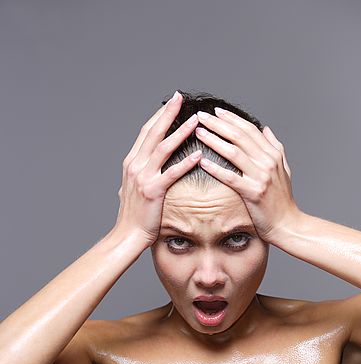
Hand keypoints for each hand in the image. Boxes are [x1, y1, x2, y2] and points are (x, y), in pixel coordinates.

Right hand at [113, 91, 201, 247]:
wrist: (128, 234)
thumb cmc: (135, 214)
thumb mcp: (134, 188)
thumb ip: (141, 173)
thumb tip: (148, 164)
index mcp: (131, 162)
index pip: (146, 132)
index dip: (159, 116)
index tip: (172, 103)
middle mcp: (135, 165)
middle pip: (153, 133)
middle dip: (168, 114)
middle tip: (181, 98)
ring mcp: (143, 177)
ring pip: (163, 149)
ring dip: (180, 132)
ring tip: (196, 121)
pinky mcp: (153, 191)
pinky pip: (171, 173)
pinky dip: (185, 162)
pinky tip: (197, 154)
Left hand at [194, 107, 300, 242]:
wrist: (287, 224)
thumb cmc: (282, 199)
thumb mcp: (284, 169)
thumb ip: (275, 147)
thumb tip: (265, 128)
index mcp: (273, 154)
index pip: (250, 129)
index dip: (232, 118)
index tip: (217, 111)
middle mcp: (268, 162)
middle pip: (239, 136)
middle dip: (218, 124)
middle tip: (201, 115)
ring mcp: (261, 177)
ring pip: (233, 152)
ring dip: (214, 140)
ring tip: (198, 132)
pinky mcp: (253, 192)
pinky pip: (231, 177)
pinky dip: (216, 168)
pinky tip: (202, 161)